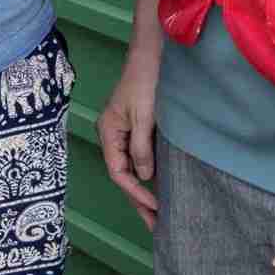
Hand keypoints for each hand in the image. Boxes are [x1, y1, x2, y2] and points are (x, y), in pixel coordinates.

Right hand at [98, 12, 164, 222]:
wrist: (154, 49)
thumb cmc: (146, 78)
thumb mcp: (145, 114)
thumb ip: (142, 146)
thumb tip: (145, 177)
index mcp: (109, 131)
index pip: (119, 173)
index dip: (136, 193)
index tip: (157, 207)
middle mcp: (115, 134)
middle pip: (125, 175)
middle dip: (140, 201)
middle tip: (157, 226)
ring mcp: (127, 130)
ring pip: (134, 167)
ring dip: (147, 189)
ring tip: (161, 213)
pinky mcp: (141, 125)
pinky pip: (144, 156)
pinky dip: (154, 173)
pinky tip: (165, 185)